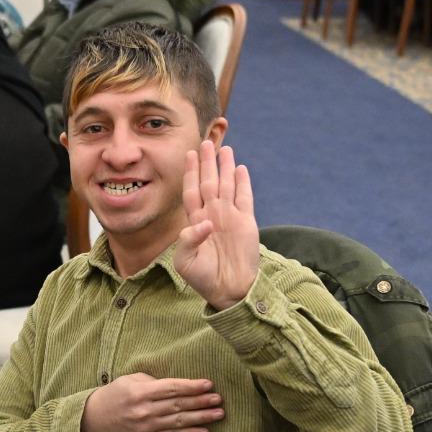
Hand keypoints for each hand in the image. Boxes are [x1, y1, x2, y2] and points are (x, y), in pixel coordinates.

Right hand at [81, 374, 222, 431]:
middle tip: (219, 399)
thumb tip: (179, 386)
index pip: (172, 388)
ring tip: (219, 414)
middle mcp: (145, 410)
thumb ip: (154, 382)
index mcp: (141, 392)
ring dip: (201, 418)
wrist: (96, 419)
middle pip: (178, 405)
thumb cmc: (116, 394)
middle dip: (201, 402)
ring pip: (179, 421)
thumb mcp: (131, 380)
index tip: (209, 384)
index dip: (191, 386)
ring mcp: (147, 426)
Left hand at [175, 145, 258, 311]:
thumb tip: (203, 223)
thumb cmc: (202, 277)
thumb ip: (188, 240)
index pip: (192, 191)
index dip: (190, 173)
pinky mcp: (246, 222)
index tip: (188, 154)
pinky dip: (242, 183)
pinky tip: (240, 169)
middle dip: (207, 162)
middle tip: (205, 142)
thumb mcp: (185, 261)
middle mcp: (212, 214)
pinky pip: (244, 198)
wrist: (228, 290)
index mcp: (195, 221)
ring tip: (225, 148)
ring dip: (225, 167)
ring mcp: (230, 217)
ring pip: (227, 185)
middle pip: (209, 182)